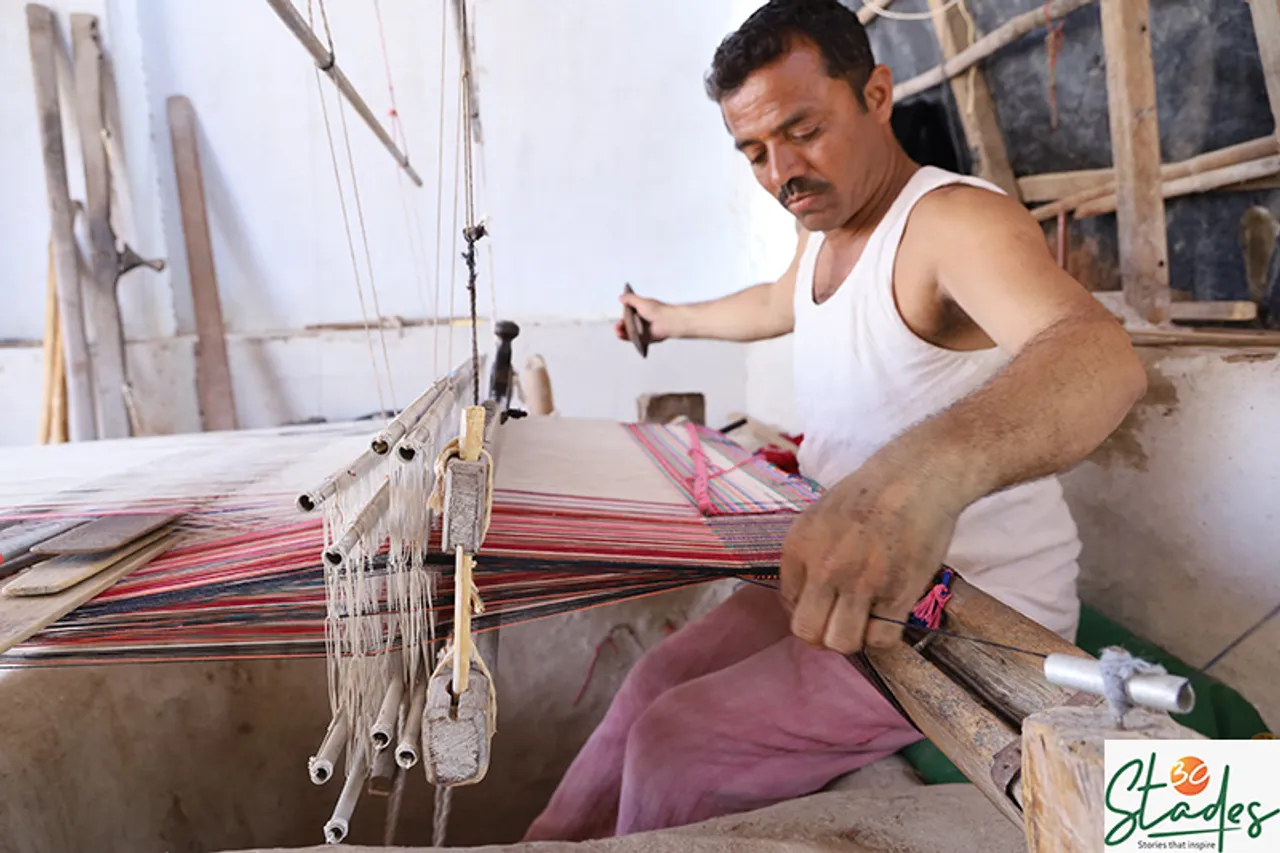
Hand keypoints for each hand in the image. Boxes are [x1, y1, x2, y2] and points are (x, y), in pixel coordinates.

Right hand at [615, 290, 674, 343]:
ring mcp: (642, 330)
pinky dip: (625, 338)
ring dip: (621, 331)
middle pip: (627, 324)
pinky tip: (621, 335)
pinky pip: (632, 339)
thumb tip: (621, 297)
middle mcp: (641, 320)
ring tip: (618, 330)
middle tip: (617, 326)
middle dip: (620, 325)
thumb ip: (630, 299)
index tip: (620, 317)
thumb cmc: (657, 310)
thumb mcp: (640, 301)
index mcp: (641, 310)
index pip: (628, 313)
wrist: (667, 321)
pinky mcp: (644, 338)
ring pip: (628, 332)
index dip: (622, 316)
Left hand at [778, 453, 961, 653]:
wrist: (916, 478)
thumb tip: (805, 596)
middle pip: (807, 633)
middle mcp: (824, 569)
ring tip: (865, 619)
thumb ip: (807, 557)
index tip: (826, 601)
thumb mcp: (819, 517)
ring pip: (842, 643)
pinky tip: (888, 615)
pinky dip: (884, 635)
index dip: (809, 608)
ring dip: (853, 638)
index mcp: (798, 548)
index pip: (788, 604)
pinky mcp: (897, 595)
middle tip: (840, 622)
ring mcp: (860, 584)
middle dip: (822, 635)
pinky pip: (881, 640)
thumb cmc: (870, 493)